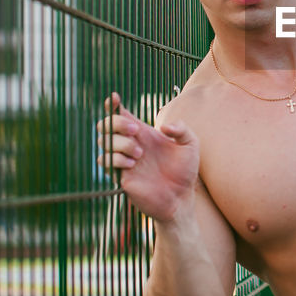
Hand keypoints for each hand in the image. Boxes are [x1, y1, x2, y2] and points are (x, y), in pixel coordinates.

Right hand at [95, 92, 199, 223]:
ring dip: (121, 143)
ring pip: (105, 141)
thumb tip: (163, 127)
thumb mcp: (190, 145)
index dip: (113, 105)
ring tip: (140, 154)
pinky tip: (132, 164)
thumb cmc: (185, 171)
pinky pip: (106, 160)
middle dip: (117, 122)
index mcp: (144, 133)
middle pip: (106, 124)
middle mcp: (131, 144)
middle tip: (136, 130)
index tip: (113, 97)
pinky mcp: (120, 175)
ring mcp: (124, 159)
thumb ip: (182, 129)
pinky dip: (116, 158)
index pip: (121, 114)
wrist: (180, 198)